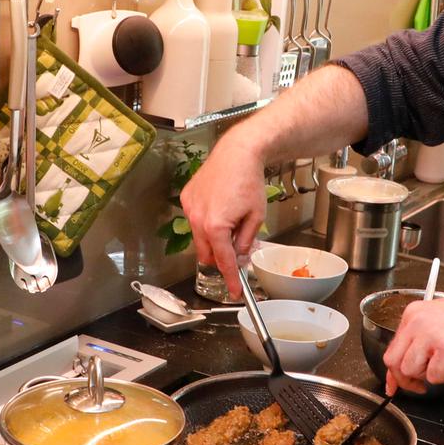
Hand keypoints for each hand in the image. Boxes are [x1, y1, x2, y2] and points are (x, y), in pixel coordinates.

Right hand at [180, 136, 267, 295]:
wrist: (237, 153)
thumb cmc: (249, 181)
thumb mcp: (256, 216)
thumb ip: (246, 240)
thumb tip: (239, 255)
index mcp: (216, 227)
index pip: (224, 262)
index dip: (231, 279)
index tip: (236, 292)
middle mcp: (197, 220)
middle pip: (206, 255)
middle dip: (221, 257)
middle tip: (238, 249)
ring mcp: (189, 209)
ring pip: (199, 239)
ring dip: (213, 239)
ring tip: (231, 219)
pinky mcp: (186, 199)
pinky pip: (194, 221)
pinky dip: (206, 222)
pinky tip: (220, 207)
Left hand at [383, 290, 443, 394]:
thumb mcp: (443, 321)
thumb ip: (421, 339)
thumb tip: (405, 365)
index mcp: (415, 313)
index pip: (392, 347)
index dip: (393, 372)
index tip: (393, 385)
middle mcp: (418, 321)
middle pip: (394, 362)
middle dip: (406, 380)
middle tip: (420, 385)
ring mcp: (430, 334)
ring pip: (411, 371)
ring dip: (429, 376)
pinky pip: (434, 377)